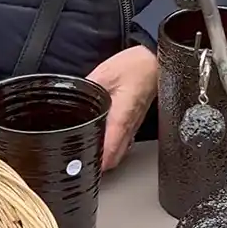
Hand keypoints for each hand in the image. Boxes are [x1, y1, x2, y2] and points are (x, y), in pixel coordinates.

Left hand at [87, 45, 158, 172]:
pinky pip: (124, 142)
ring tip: (89, 156)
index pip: (109, 150)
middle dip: (99, 166)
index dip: (96, 162)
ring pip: (120, 153)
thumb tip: (71, 96)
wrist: (155, 61)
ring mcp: (133, 126)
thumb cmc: (135, 66)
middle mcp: (129, 126)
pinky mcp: (134, 121)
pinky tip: (102, 142)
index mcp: (120, 117)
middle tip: (81, 164)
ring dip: (106, 159)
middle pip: (114, 159)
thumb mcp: (104, 74)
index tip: (82, 164)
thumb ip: (87, 89)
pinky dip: (112, 148)